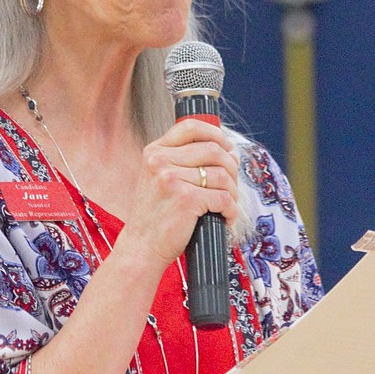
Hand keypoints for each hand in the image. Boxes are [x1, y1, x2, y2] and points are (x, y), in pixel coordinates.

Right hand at [118, 119, 240, 267]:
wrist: (142, 246)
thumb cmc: (156, 215)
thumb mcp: (157, 178)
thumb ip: (182, 160)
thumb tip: (227, 151)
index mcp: (154, 152)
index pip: (191, 126)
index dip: (216, 134)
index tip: (227, 148)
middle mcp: (160, 161)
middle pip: (213, 150)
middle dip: (231, 167)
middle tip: (231, 184)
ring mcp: (172, 179)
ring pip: (222, 175)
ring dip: (232, 192)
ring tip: (227, 205)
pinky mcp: (186, 199)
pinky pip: (224, 198)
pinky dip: (231, 210)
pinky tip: (225, 217)